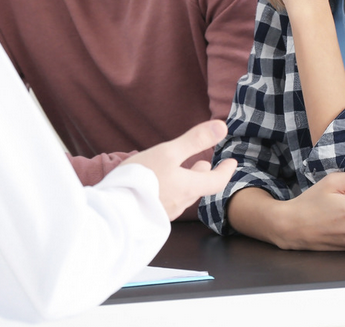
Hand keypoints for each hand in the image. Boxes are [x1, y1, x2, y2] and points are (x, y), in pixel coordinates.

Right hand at [122, 121, 236, 220]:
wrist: (113, 212)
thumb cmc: (141, 179)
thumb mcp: (168, 152)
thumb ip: (195, 140)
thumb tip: (223, 127)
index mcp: (189, 187)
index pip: (217, 181)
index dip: (226, 171)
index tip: (231, 162)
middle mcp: (180, 203)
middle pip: (197, 188)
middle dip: (203, 175)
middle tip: (204, 164)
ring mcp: (164, 213)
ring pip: (182, 196)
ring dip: (186, 183)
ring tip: (181, 172)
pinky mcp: (149, 217)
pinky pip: (166, 202)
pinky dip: (169, 191)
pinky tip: (158, 186)